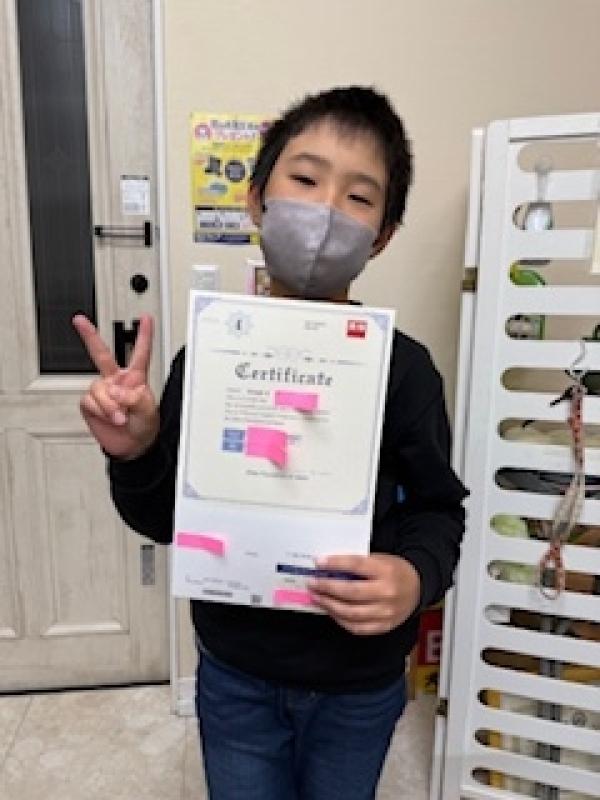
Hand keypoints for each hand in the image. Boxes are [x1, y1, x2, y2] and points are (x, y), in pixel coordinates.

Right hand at [72, 314, 158, 458]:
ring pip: (97, 388)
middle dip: (90, 336)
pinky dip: (101, 411)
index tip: (145, 318)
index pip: (140, 353)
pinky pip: (90, 402)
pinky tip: (110, 418)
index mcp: (135, 378)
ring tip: (120, 417)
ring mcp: (102, 391)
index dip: (144, 335)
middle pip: (101, 354)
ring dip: (109, 405)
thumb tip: (115, 391)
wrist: (133, 446)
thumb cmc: (144, 426)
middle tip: (79, 321)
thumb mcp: (148, 410)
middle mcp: (116, 380)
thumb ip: (134, 397)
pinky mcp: (91, 404)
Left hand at [307, 554, 420, 635]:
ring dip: (330, 606)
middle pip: (351, 592)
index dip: (335, 564)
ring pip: (351, 613)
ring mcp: (386, 612)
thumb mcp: (379, 559)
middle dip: (327, 588)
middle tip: (312, 583)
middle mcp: (387, 592)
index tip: (318, 562)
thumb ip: (358, 565)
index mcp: (386, 571)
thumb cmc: (393, 570)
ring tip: (317, 598)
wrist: (418, 587)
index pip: (356, 565)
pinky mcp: (384, 626)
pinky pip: (357, 628)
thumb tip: (328, 568)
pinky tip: (331, 611)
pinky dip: (340, 620)